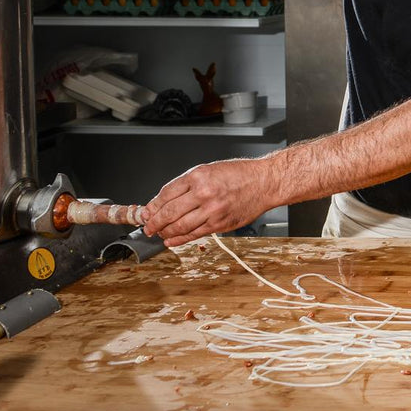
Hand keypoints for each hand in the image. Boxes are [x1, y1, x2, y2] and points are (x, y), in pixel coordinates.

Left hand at [141, 158, 270, 246]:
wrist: (264, 183)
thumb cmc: (239, 175)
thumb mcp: (209, 170)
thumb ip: (187, 185)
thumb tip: (166, 201)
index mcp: (198, 176)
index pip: (166, 194)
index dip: (152, 206)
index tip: (146, 212)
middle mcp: (204, 193)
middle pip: (169, 212)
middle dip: (154, 222)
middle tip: (147, 226)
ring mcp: (212, 210)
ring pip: (179, 226)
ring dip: (164, 232)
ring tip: (158, 233)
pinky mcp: (219, 224)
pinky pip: (194, 234)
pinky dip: (179, 239)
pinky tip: (171, 240)